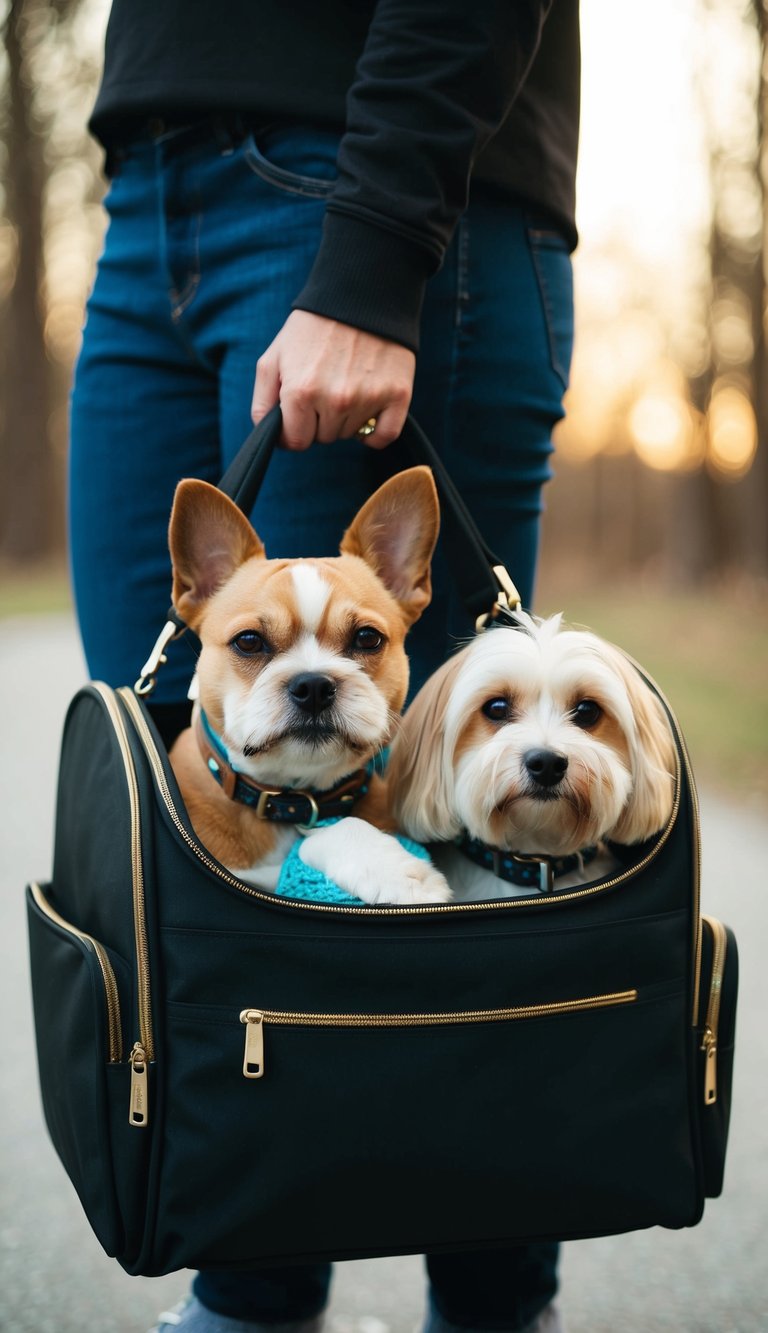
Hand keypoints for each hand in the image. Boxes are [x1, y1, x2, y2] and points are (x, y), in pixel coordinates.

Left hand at [251, 310, 415, 449]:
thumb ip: (262, 402)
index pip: (296, 442)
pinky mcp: (397, 395)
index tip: (298, 416)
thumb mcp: (273, 358)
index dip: (293, 431)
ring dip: (345, 418)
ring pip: (350, 434)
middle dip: (319, 420)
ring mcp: (368, 399)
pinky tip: (366, 410)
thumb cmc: (313, 328)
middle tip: (324, 386)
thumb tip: (270, 435)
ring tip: (345, 383)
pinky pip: (382, 437)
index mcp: (301, 392)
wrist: (361, 293)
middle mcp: (335, 400)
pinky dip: (373, 432)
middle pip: (324, 438)